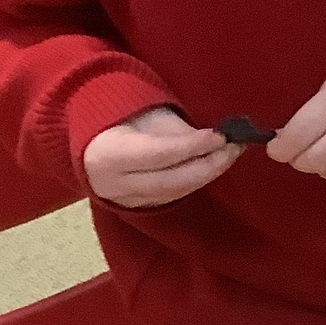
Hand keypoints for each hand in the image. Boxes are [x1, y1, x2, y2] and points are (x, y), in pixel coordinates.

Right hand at [83, 106, 241, 207]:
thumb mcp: (143, 115)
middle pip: (171, 181)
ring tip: (231, 153)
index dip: (193, 146)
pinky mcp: (137, 209)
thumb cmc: (120, 120)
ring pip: (176, 192)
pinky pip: (173, 197)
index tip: (221, 136)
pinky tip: (213, 166)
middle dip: (209, 165)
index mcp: (108, 154)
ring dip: (208, 174)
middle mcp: (115, 184)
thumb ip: (175, 131)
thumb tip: (214, 140)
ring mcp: (125, 201)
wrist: (90, 145)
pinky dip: (196, 182)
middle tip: (235, 147)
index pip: (158, 154)